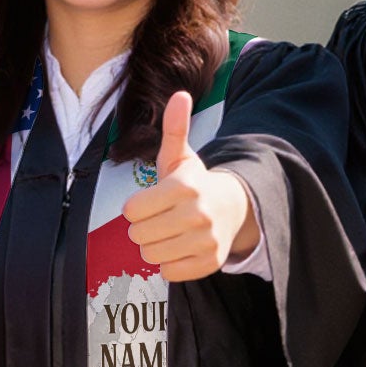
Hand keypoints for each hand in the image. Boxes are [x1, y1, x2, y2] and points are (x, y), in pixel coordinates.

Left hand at [121, 91, 256, 280]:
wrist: (233, 208)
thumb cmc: (195, 183)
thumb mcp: (181, 156)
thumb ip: (174, 128)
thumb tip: (180, 94)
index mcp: (185, 187)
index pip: (132, 211)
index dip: (135, 207)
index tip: (150, 202)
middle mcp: (198, 215)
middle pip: (138, 236)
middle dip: (143, 228)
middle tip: (159, 218)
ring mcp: (206, 241)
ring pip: (151, 256)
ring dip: (154, 246)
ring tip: (169, 232)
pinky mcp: (209, 263)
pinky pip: (168, 272)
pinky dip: (169, 263)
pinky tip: (180, 247)